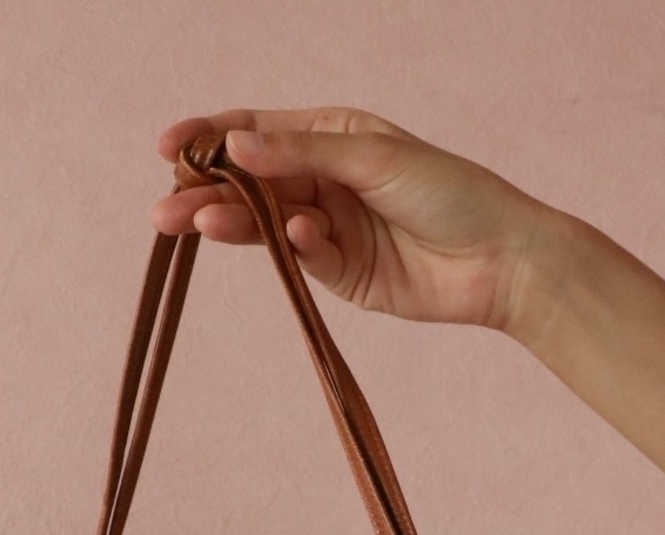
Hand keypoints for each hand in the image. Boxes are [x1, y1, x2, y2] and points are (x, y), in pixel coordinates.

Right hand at [151, 107, 555, 335]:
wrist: (500, 259)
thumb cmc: (449, 192)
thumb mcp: (372, 158)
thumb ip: (301, 154)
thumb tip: (236, 145)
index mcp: (332, 135)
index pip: (257, 132)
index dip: (209, 137)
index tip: (168, 147)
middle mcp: (324, 177)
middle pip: (250, 183)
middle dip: (206, 193)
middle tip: (165, 210)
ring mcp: (328, 227)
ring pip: (264, 223)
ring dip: (229, 225)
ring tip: (191, 227)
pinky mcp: (338, 273)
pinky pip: (301, 258)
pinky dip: (294, 248)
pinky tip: (298, 237)